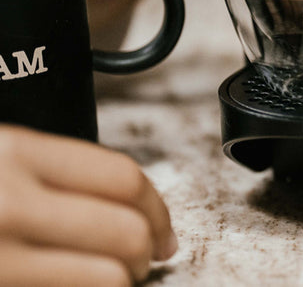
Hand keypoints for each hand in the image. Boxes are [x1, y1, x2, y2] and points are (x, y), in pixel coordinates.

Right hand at [0, 125, 175, 285]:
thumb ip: (42, 170)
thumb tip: (117, 200)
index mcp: (13, 152)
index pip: (122, 177)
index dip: (157, 209)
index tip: (163, 229)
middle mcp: (8, 200)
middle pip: (127, 230)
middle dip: (145, 250)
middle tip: (142, 261)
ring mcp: (0, 254)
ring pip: (111, 275)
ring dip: (120, 279)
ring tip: (111, 278)